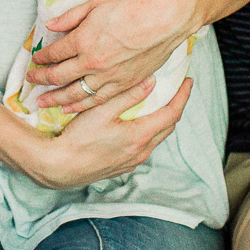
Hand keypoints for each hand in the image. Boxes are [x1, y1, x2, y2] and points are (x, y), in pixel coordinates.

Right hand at [17, 76, 194, 189]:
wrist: (60, 167)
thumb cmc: (78, 138)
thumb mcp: (102, 111)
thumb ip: (128, 95)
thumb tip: (151, 81)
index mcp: (140, 136)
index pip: (172, 114)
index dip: (183, 96)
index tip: (189, 81)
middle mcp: (141, 151)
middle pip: (168, 126)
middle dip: (175, 106)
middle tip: (177, 89)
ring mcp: (132, 161)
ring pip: (156, 137)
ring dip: (161, 119)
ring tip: (158, 102)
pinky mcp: (122, 166)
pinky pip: (144, 146)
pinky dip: (148, 131)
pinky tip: (137, 122)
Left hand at [27, 0, 196, 113]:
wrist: (166, 18)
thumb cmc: (133, 6)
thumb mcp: (97, 3)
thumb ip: (71, 16)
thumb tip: (50, 24)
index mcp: (83, 39)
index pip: (54, 53)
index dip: (41, 57)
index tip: (35, 59)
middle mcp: (92, 61)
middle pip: (58, 76)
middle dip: (40, 79)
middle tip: (30, 82)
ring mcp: (108, 76)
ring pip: (74, 93)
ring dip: (55, 99)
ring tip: (42, 103)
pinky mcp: (123, 84)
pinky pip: (97, 100)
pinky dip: (80, 106)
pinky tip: (70, 108)